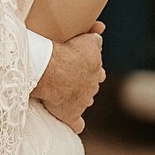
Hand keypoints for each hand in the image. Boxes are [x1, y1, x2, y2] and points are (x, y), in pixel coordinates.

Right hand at [32, 20, 105, 134]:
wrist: (53, 70)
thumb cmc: (66, 52)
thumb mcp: (86, 39)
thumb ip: (95, 36)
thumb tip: (101, 28)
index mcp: (96, 69)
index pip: (97, 69)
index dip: (89, 67)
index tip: (80, 63)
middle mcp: (92, 86)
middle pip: (91, 85)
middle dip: (85, 82)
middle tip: (72, 77)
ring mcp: (82, 102)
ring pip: (84, 101)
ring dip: (79, 98)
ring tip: (67, 93)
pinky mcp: (71, 115)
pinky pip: (77, 124)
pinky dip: (76, 124)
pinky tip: (76, 126)